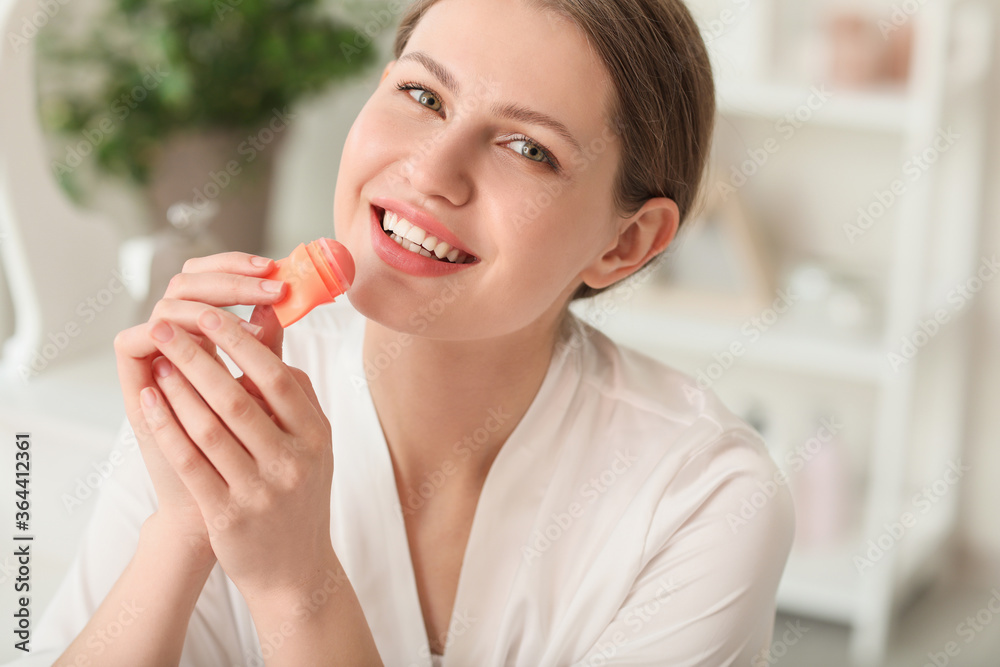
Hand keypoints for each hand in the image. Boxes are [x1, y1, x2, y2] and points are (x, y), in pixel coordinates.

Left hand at [113, 252, 286, 563]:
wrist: (296, 570)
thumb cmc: (298, 493)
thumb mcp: (309, 440)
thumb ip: (288, 385)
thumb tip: (268, 318)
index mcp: (316, 436)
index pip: (276, 377)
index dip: (239, 342)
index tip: (208, 314)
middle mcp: (294, 462)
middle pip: (238, 398)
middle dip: (197, 356)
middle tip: (167, 326)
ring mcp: (261, 492)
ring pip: (210, 429)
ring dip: (178, 389)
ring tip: (157, 360)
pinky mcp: (228, 517)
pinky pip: (191, 463)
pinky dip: (167, 428)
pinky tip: (150, 402)